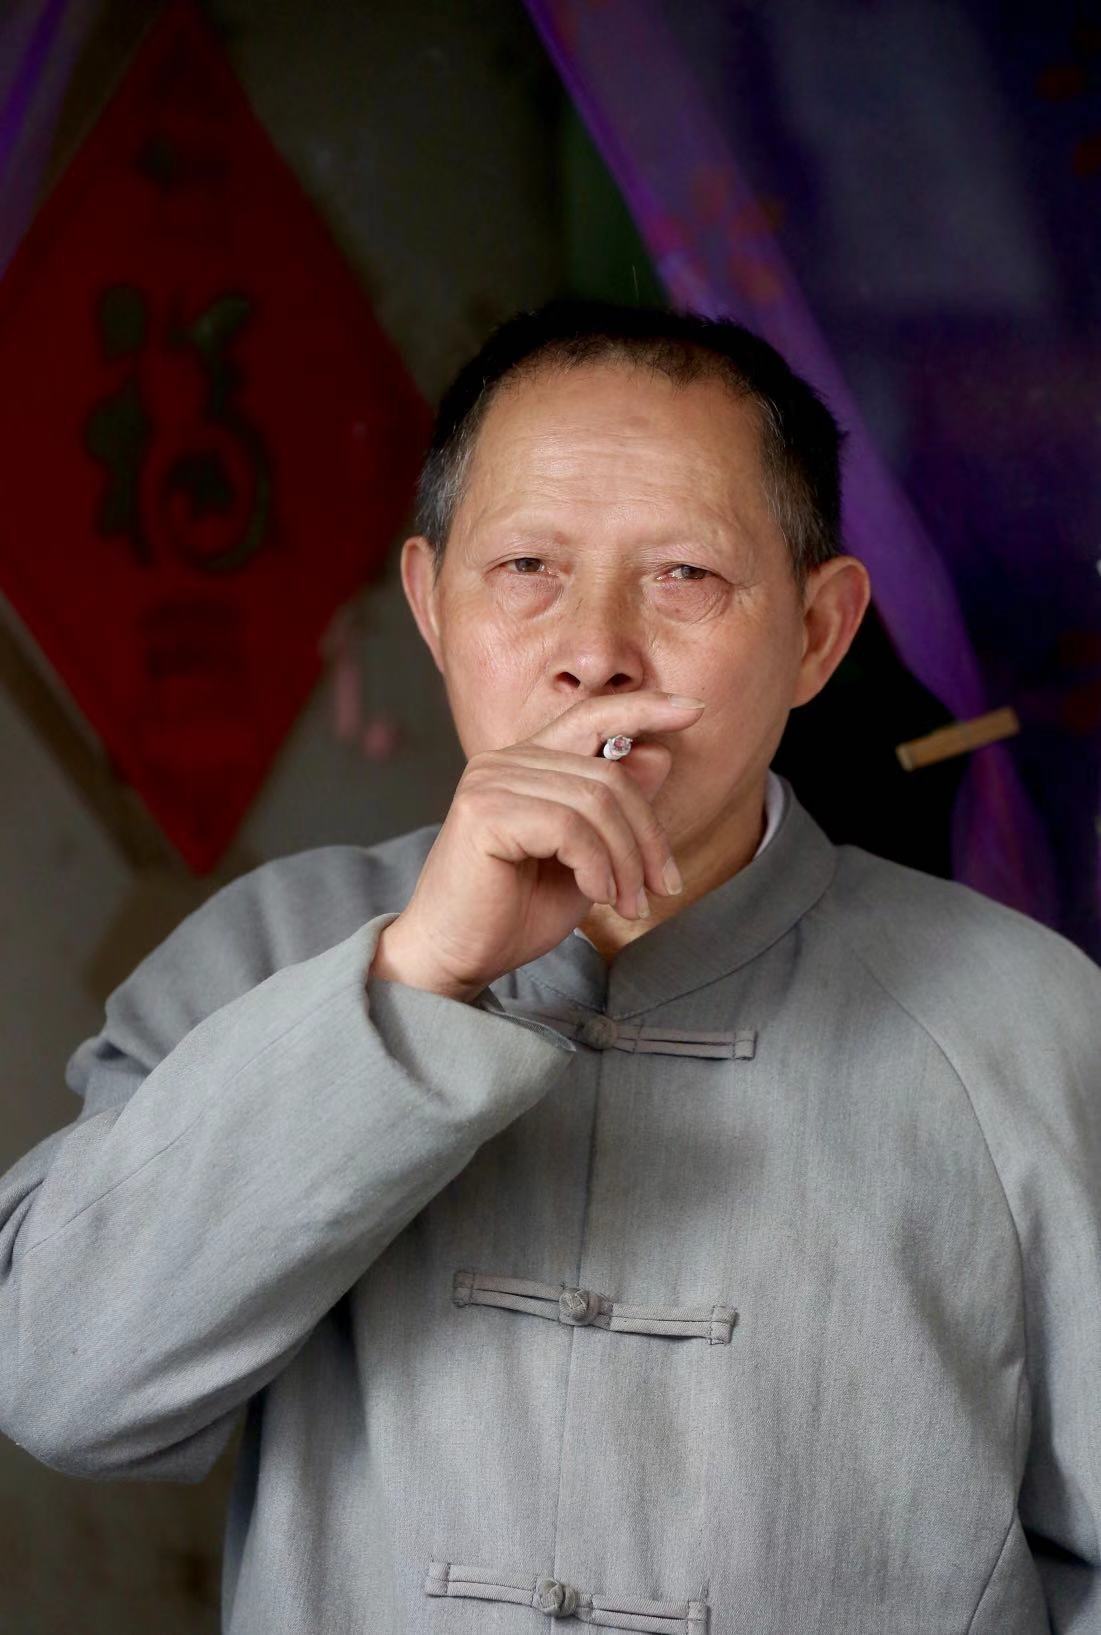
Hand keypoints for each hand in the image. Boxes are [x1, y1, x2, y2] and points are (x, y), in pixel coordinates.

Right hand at [370, 691, 705, 1000]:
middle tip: (660, 889)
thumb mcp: (587, 859)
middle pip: (609, 776)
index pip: (591, 716)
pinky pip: (570, 828)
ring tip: (629, 904)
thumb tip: (658, 753)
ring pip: (596, 802)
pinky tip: (598, 898)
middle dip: (647, 837)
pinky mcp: (484, 811)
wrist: (457, 959)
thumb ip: (615, 809)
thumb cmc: (515, 913)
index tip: (695, 708)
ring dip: (626, 861)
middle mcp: (505, 761)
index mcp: (527, 763)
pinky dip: (598, 867)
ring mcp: (490, 781)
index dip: (644, 708)